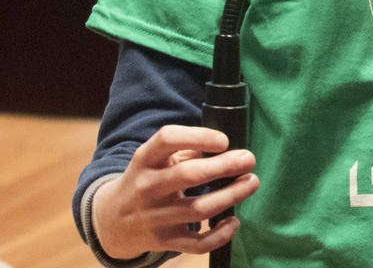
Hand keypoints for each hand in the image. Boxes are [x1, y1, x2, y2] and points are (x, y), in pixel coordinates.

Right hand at [91, 125, 257, 258]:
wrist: (111, 220)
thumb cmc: (148, 179)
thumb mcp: (156, 158)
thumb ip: (187, 148)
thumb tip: (228, 148)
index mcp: (145, 160)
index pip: (167, 139)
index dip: (199, 137)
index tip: (224, 141)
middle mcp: (146, 188)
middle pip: (188, 176)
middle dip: (224, 166)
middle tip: (249, 159)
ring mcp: (155, 217)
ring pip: (198, 210)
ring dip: (231, 196)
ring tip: (251, 182)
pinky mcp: (164, 241)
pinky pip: (196, 244)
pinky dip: (220, 235)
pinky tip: (233, 221)